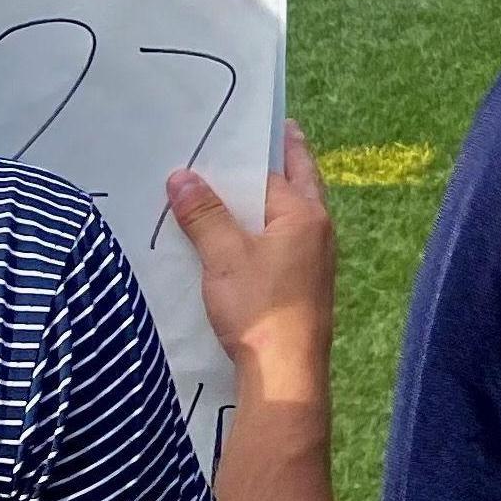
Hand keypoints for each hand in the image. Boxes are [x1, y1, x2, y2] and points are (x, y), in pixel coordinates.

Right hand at [168, 121, 334, 401]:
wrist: (286, 370)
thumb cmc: (260, 307)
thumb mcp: (224, 256)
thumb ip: (205, 215)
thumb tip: (181, 175)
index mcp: (306, 215)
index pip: (278, 171)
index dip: (252, 154)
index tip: (236, 130)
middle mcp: (319, 231)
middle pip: (298, 186)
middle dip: (279, 163)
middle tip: (260, 139)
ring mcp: (315, 259)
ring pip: (289, 216)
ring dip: (266, 200)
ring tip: (235, 185)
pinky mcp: (303, 284)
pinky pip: (282, 242)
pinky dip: (262, 230)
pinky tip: (240, 236)